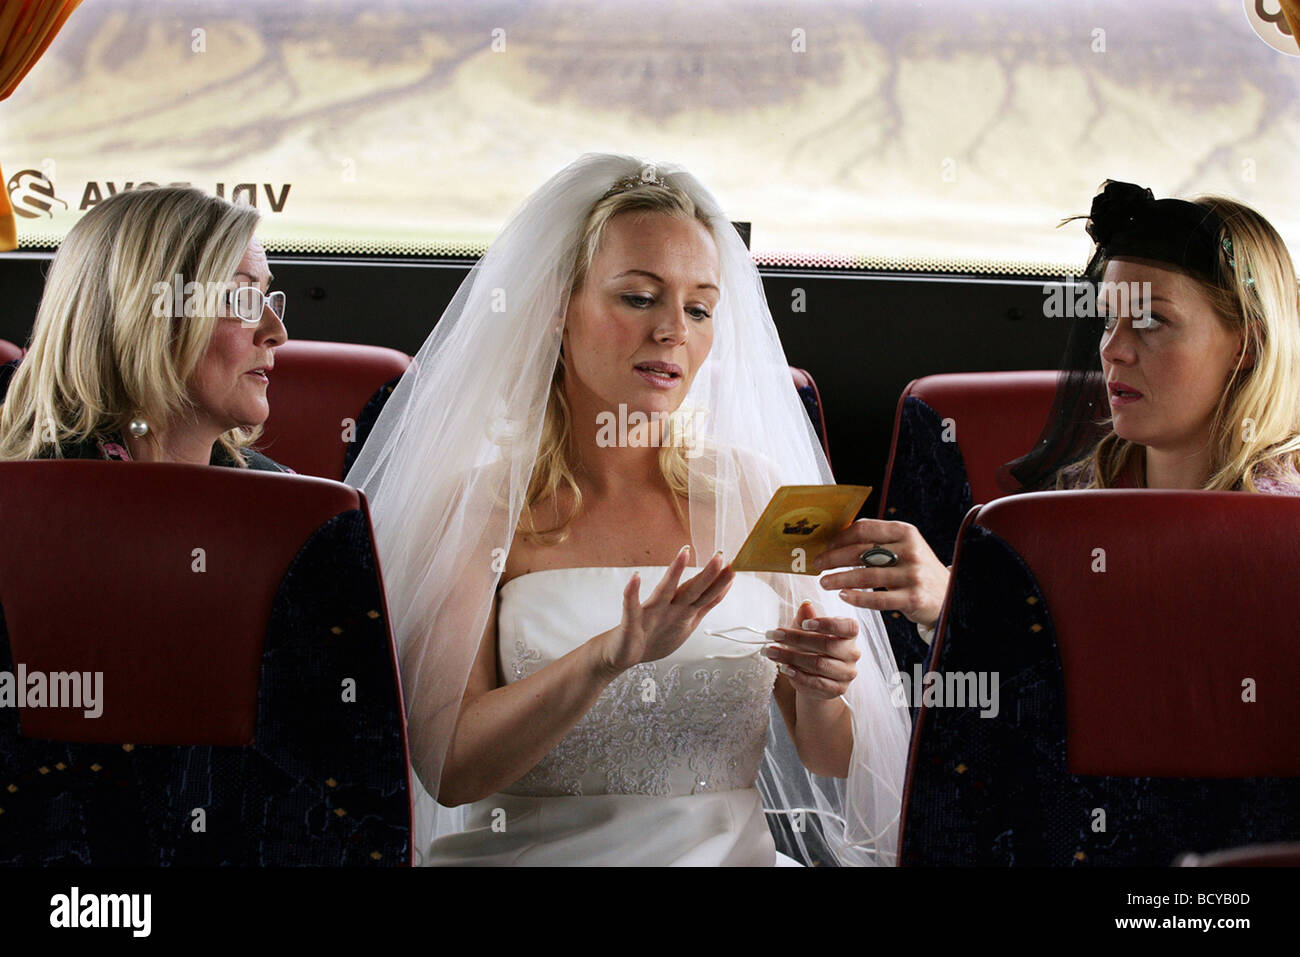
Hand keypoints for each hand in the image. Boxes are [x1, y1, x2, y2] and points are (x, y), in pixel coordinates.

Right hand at [598, 545, 734, 675]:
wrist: (623, 654)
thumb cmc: (653, 636)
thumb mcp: (686, 621)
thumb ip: (704, 604)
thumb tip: (725, 587)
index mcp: (682, 609)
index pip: (706, 594)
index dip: (722, 581)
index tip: (738, 563)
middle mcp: (668, 607)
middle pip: (691, 590)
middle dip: (707, 574)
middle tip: (721, 555)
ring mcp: (650, 613)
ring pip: (664, 591)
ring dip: (674, 573)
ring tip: (683, 554)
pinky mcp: (631, 622)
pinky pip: (631, 607)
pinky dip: (632, 592)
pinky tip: (635, 577)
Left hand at [766, 600, 859, 698]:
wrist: (813, 677)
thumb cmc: (810, 647)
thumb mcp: (806, 630)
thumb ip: (806, 618)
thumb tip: (806, 605)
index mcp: (849, 634)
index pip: (848, 627)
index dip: (828, 624)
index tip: (805, 623)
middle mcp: (852, 653)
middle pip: (827, 644)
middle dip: (796, 639)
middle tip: (773, 635)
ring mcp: (847, 673)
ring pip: (819, 664)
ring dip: (791, 657)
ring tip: (771, 652)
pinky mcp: (838, 689)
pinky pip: (816, 683)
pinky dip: (798, 676)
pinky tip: (784, 669)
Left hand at [810, 519, 949, 628]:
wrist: (950, 594)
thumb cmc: (916, 568)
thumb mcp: (905, 546)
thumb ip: (878, 540)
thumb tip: (837, 537)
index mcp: (905, 532)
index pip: (865, 529)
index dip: (840, 538)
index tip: (825, 546)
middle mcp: (910, 551)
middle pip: (861, 552)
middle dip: (833, 558)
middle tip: (817, 564)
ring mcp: (913, 575)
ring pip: (866, 576)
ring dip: (839, 579)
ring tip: (823, 582)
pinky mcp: (914, 598)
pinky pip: (878, 599)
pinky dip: (857, 598)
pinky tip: (843, 596)